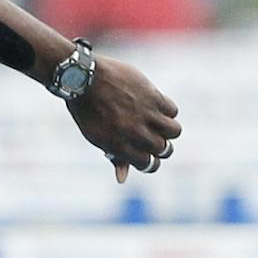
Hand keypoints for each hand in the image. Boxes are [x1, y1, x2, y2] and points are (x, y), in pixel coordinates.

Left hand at [67, 55, 181, 181]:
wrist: (83, 78)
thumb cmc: (88, 110)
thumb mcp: (97, 137)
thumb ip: (115, 157)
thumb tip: (122, 179)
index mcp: (120, 147)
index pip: (149, 164)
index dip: (150, 162)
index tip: (148, 155)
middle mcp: (136, 133)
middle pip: (164, 149)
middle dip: (161, 147)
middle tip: (156, 139)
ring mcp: (145, 114)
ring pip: (174, 131)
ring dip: (169, 130)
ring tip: (161, 125)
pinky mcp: (152, 96)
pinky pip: (172, 110)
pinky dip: (168, 111)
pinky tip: (157, 108)